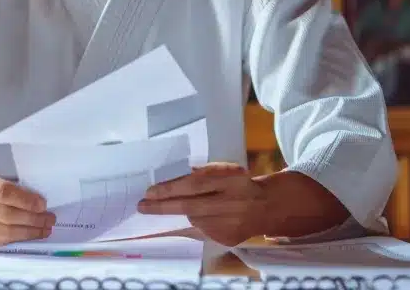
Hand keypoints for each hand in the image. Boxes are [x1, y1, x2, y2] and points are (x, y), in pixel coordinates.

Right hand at [0, 169, 54, 252]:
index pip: (3, 192)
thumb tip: (38, 202)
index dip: (26, 200)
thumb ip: (5, 186)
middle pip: (6, 215)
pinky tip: (27, 236)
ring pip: (4, 232)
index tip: (43, 204)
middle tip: (50, 219)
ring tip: (44, 229)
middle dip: (33, 219)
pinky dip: (15, 240)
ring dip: (29, 232)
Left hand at [137, 163, 268, 245]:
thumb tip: (172, 182)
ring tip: (168, 209)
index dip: (171, 189)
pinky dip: (194, 225)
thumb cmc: (240, 183)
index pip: (196, 185)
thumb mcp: (226, 170)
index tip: (149, 192)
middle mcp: (231, 203)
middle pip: (191, 207)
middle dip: (163, 207)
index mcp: (231, 180)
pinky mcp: (228, 239)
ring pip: (195, 222)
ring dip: (179, 216)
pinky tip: (194, 219)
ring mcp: (230, 224)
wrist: (267, 206)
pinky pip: (203, 233)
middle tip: (142, 206)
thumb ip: (204, 174)